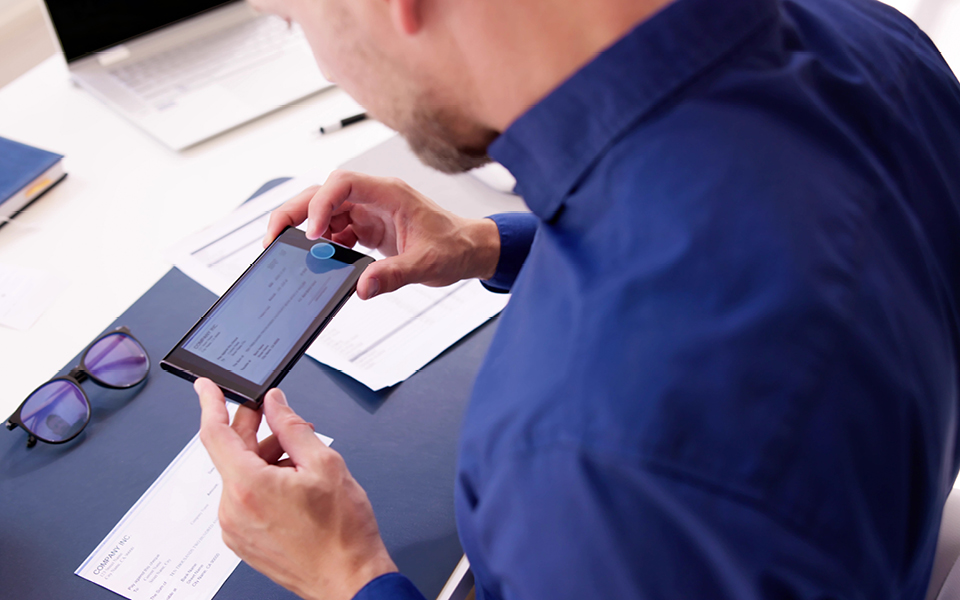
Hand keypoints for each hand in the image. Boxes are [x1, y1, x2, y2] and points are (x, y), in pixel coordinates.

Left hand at [195, 378, 396, 599]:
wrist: (349, 579)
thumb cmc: (342, 534)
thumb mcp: (325, 464)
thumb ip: (293, 427)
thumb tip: (276, 405)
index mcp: (249, 486)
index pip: (215, 433)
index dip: (210, 404)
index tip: (207, 388)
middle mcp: (233, 509)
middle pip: (232, 454)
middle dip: (255, 430)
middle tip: (277, 415)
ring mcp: (235, 528)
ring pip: (241, 476)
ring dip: (265, 459)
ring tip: (302, 460)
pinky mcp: (243, 541)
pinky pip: (245, 499)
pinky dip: (264, 482)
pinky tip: (294, 483)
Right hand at [263, 171, 500, 298]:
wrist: (469, 249)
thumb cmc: (455, 246)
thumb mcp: (428, 264)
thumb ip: (394, 274)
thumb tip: (363, 287)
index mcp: (389, 193)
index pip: (342, 183)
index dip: (321, 204)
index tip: (312, 234)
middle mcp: (374, 197)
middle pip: (322, 193)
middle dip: (295, 213)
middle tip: (273, 239)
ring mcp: (369, 211)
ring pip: (324, 211)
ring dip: (305, 230)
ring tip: (287, 252)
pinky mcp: (367, 228)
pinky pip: (335, 230)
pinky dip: (322, 245)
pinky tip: (319, 261)